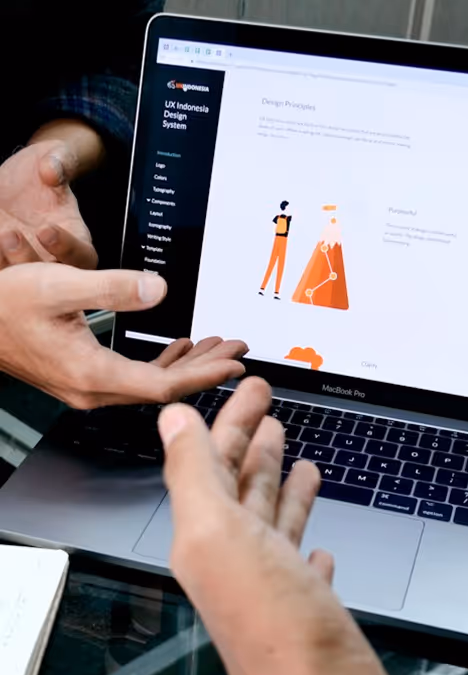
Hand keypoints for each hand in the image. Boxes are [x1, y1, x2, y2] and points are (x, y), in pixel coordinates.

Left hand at [0, 138, 97, 268]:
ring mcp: (26, 265)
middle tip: (9, 235)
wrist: (15, 182)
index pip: (83, 257)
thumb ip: (59, 160)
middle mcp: (53, 260)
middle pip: (48, 278)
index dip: (66, 248)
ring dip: (2, 263)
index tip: (45, 230)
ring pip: (17, 280)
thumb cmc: (42, 171)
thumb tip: (51, 170)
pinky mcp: (3, 265)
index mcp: (77, 240)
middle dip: (26, 259)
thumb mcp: (54, 155)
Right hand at [0, 263, 246, 407]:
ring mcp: (88, 388)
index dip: (203, 375)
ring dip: (186, 365)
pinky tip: (177, 348)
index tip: (234, 365)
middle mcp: (93, 390)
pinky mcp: (83, 379)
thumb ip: (113, 288)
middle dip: (205, 368)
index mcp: (92, 373)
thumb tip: (158, 289)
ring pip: (151, 383)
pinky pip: (133, 378)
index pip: (163, 385)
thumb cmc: (4, 306)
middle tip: (237, 350)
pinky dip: (161, 363)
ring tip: (216, 345)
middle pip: (163, 387)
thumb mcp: (59, 284)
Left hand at [158, 378, 401, 674]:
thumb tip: (171, 423)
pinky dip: (308, 544)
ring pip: (273, 523)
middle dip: (253, 442)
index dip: (229, 420)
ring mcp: (274, 587)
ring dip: (281, 486)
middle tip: (268, 404)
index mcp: (208, 538)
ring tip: (296, 455)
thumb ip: (193, 475)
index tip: (250, 385)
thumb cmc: (275, 629)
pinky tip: (318, 541)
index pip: (214, 463)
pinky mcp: (308, 611)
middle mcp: (236, 560)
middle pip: (242, 488)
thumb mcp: (219, 535)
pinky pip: (303, 566)